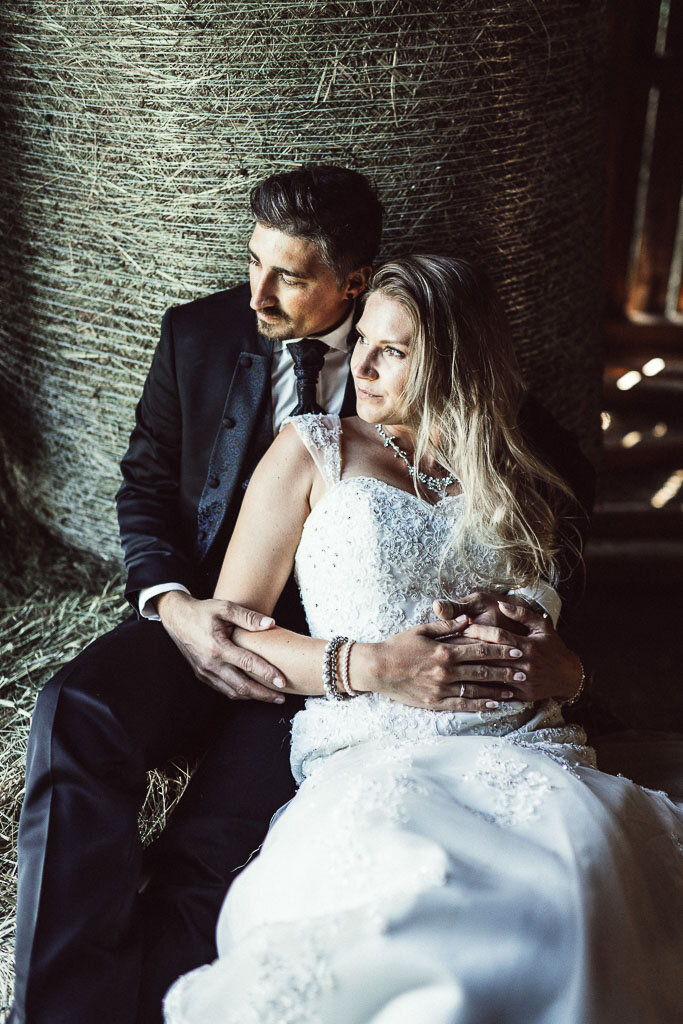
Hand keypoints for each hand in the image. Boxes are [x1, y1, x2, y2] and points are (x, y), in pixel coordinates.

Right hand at [156, 590, 285, 702]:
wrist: (177, 618)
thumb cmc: (202, 611)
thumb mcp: (224, 608)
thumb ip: (248, 617)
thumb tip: (270, 624)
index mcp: (217, 647)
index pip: (247, 664)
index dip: (267, 674)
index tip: (282, 682)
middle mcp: (210, 664)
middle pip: (241, 686)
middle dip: (263, 694)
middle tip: (281, 697)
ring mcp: (205, 671)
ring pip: (232, 692)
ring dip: (252, 696)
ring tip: (269, 696)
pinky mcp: (202, 674)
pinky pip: (223, 689)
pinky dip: (239, 692)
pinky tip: (250, 690)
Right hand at [373, 614, 530, 710]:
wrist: (376, 669)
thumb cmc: (398, 646)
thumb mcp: (421, 630)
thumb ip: (446, 626)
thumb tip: (467, 619)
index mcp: (445, 651)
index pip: (480, 650)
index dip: (501, 650)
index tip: (518, 650)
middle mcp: (446, 672)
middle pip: (483, 671)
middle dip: (506, 671)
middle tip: (525, 671)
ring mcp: (441, 689)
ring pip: (476, 690)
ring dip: (497, 691)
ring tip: (514, 691)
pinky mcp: (434, 703)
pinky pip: (461, 705)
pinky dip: (479, 706)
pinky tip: (492, 706)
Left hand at [437, 596, 582, 702]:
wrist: (568, 676)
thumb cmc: (552, 647)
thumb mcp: (542, 627)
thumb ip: (522, 614)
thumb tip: (501, 604)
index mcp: (529, 646)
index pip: (500, 636)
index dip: (481, 630)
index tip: (464, 626)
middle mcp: (526, 665)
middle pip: (492, 657)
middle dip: (471, 650)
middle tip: (451, 644)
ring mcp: (524, 682)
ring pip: (493, 677)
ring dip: (473, 670)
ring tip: (454, 664)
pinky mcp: (522, 696)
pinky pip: (498, 693)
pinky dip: (483, 689)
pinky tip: (466, 684)